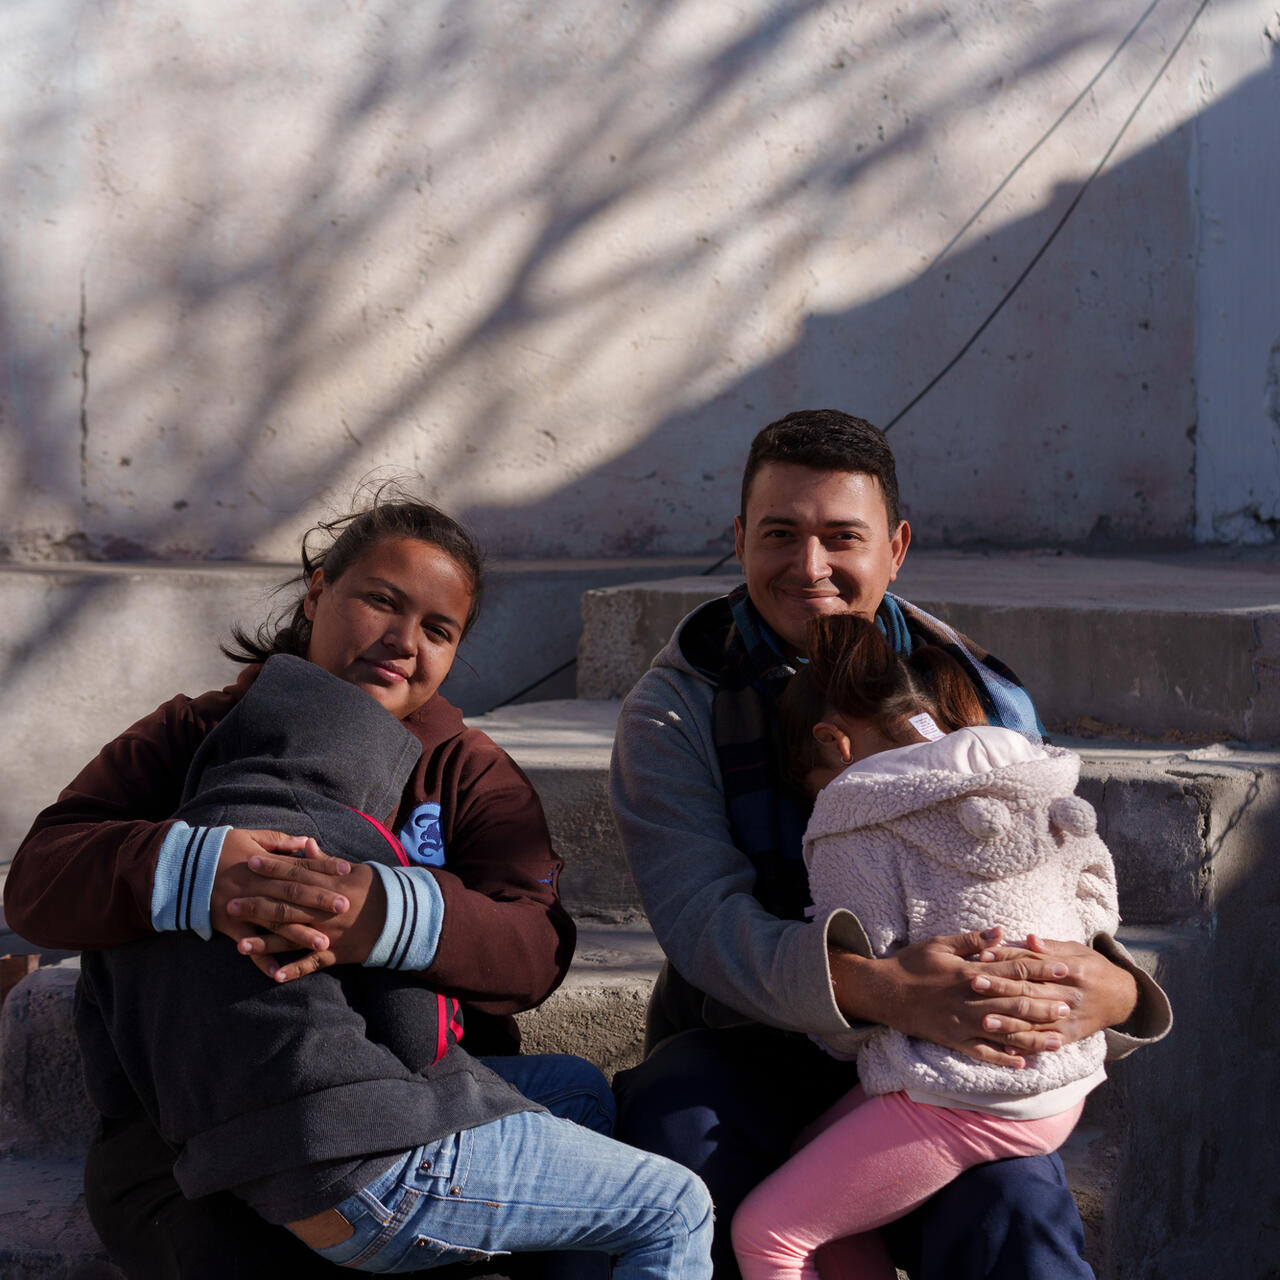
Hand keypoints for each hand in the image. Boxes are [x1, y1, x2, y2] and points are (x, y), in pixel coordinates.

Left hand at [226, 838, 387, 981]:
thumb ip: (324, 862)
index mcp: (329, 885)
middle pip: (285, 906)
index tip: (250, 862)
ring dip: (266, 943)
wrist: (400, 917)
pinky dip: (294, 971)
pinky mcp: (334, 953)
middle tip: (230, 905)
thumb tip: (304, 845)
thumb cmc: (374, 889)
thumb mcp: (352, 870)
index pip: (296, 873)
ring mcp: (328, 933)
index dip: (273, 867)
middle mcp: (324, 909)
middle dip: (257, 906)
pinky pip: (311, 964)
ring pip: (292, 938)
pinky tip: (273, 976)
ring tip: (240, 945)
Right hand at [829, 927, 1079, 1067]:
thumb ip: (972, 940)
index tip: (1063, 969)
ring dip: (1034, 1036)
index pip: (1012, 970)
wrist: (883, 992)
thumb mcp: (939, 943)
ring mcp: (962, 1023)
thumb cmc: (911, 964)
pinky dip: (1003, 1058)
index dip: (1040, 970)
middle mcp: (970, 1000)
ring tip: (1059, 1039)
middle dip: (1045, 1005)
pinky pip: (983, 1053)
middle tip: (1070, 1007)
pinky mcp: (953, 1040)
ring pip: (1006, 1032)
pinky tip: (1023, 1063)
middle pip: (1016, 1003)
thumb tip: (1000, 932)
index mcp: (969, 972)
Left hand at [968, 932, 1139, 1052]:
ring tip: (984, 1021)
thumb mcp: (1077, 950)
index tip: (983, 956)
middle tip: (973, 983)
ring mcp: (1070, 1019)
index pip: (1034, 964)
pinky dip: (1027, 1046)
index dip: (1008, 959)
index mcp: (1072, 971)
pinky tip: (1007, 1049)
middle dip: (1001, 988)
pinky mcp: (1070, 1036)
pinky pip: (1046, 1043)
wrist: (1121, 997)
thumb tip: (1029, 938)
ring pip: (1036, 1021)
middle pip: (1031, 991)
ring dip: (1009, 1022)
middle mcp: (1070, 996)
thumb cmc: (1091, 968)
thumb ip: (1051, 947)